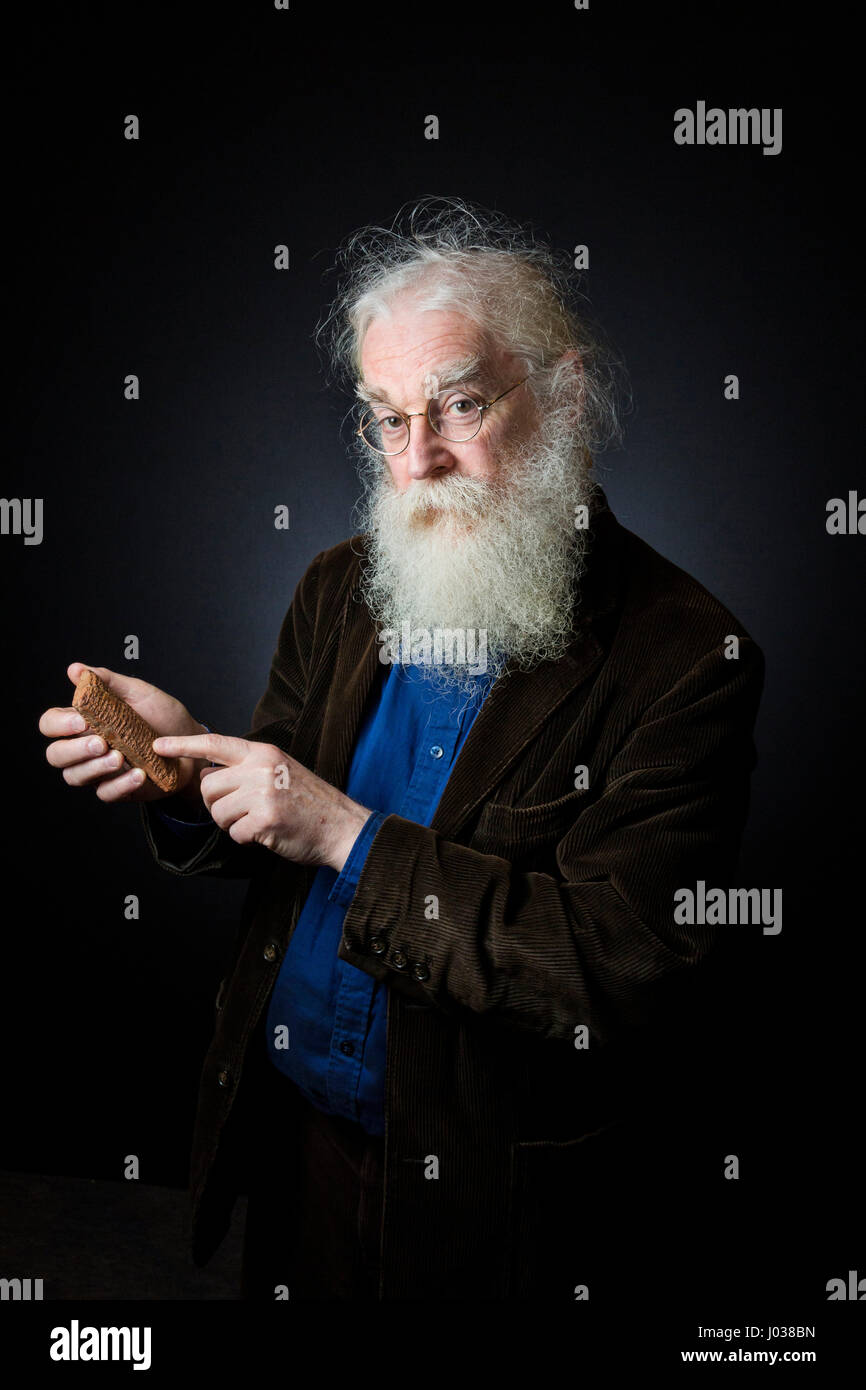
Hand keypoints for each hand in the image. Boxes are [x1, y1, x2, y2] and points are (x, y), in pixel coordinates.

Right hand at [39, 661, 210, 803]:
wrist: (192, 743)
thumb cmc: (163, 716)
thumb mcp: (138, 693)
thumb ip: (107, 682)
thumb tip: (75, 669)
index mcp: (85, 721)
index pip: (51, 724)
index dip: (59, 724)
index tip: (82, 720)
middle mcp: (86, 747)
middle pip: (55, 755)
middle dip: (73, 750)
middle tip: (101, 742)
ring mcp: (100, 770)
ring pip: (75, 777)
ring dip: (94, 768)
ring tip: (120, 757)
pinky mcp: (118, 789)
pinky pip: (105, 793)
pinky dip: (120, 784)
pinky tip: (138, 773)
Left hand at [152, 732, 371, 870]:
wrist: (343, 826)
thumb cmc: (310, 803)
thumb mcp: (280, 771)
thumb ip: (248, 768)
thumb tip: (208, 774)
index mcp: (263, 753)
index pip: (214, 744)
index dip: (183, 744)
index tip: (158, 745)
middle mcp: (261, 768)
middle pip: (207, 786)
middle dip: (216, 804)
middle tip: (240, 812)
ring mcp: (263, 793)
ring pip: (218, 812)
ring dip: (232, 824)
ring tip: (258, 822)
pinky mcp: (265, 819)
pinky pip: (235, 834)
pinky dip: (247, 840)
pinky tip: (267, 834)